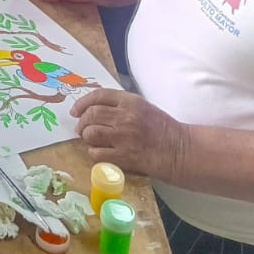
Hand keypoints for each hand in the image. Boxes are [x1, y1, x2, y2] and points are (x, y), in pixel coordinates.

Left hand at [71, 89, 186, 178]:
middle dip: (81, 122)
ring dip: (86, 137)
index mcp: (130, 101)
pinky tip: (99, 152)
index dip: (82, 102)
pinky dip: (94, 153)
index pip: (98, 96)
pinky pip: (97, 153)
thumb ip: (119, 105)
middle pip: (91, 114)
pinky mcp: (124, 157)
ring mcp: (124, 137)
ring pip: (91, 133)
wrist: (179, 151)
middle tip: (81, 128)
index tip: (75, 110)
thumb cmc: (161, 128)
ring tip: (90, 140)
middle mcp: (125, 117)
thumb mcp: (142, 107)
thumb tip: (92, 108)